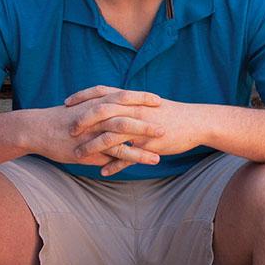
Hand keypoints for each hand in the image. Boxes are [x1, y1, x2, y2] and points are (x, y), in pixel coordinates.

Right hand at [24, 103, 158, 167]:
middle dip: (148, 118)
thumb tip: (112, 117)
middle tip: (167, 121)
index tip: (159, 100)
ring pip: (124, 133)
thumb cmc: (60, 120)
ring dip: (144, 139)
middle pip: (128, 112)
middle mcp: (97, 114)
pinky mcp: (90, 147)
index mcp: (97, 103)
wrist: (36, 129)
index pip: (124, 96)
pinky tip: (144, 162)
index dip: (142, 98)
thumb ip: (99, 114)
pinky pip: (114, 152)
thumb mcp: (81, 110)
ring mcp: (94, 130)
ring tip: (162, 146)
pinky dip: (131, 157)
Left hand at [65, 85, 204, 175]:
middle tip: (69, 129)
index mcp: (133, 99)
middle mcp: (134, 111)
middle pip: (101, 113)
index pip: (103, 92)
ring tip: (77, 156)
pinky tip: (103, 172)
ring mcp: (141, 128)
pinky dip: (114, 165)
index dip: (84, 96)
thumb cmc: (172, 114)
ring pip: (110, 137)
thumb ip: (130, 105)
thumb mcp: (149, 105)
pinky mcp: (149, 144)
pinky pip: (127, 157)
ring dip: (91, 147)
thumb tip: (114, 105)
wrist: (196, 122)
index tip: (68, 102)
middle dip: (82, 121)